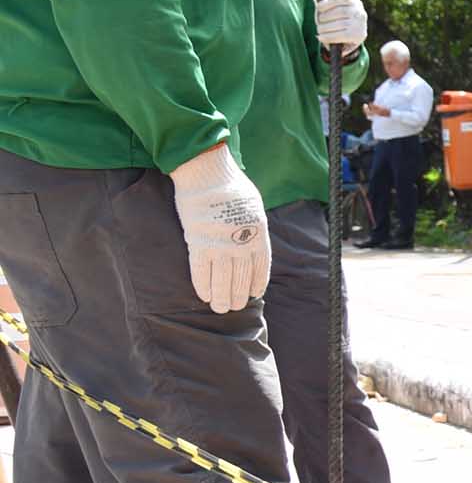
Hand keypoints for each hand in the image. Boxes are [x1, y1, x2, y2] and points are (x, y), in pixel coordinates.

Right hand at [168, 146, 270, 312]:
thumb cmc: (231, 186)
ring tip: (221, 309)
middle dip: (239, 295)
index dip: (257, 282)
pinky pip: (201, 271)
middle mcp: (242, 242)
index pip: (261, 265)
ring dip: (222, 297)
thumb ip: (254, 226)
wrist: (207, 173)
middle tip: (235, 308)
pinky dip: (203, 286)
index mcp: (259, 232)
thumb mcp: (254, 206)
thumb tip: (253, 241)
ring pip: (223, 279)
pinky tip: (204, 296)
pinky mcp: (198, 243)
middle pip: (242, 276)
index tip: (254, 294)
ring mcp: (220, 244)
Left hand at [310, 0, 366, 54]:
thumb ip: (327, 0)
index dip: (328, 2)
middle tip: (318, 21)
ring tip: (319, 29)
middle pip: (339, 11)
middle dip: (325, 17)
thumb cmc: (338, 20)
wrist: (352, 37)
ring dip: (324, 27)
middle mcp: (360, 12)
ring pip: (338, 24)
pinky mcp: (358, 35)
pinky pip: (339, 35)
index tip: (319, 8)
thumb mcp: (335, 8)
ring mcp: (360, 24)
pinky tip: (320, 37)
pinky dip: (327, 37)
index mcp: (354, 2)